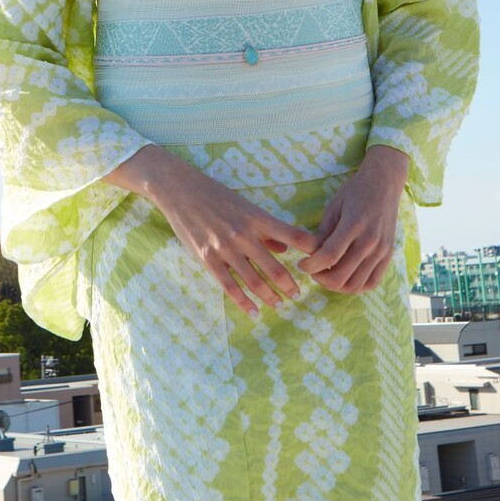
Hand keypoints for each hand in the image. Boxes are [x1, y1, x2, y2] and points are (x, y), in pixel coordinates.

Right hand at [105, 146, 318, 316]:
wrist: (180, 189)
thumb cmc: (216, 196)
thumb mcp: (245, 206)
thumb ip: (267, 228)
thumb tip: (286, 248)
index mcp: (257, 218)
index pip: (294, 236)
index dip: (311, 251)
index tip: (320, 262)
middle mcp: (244, 234)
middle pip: (276, 267)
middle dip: (289, 285)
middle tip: (297, 294)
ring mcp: (224, 248)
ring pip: (254, 280)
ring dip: (270, 296)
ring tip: (279, 304)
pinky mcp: (207, 258)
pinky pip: (229, 286)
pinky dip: (243, 302)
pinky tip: (253, 311)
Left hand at [300, 146, 408, 294]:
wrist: (384, 182)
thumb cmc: (355, 191)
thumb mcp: (333, 207)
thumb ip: (323, 233)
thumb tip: (309, 255)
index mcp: (353, 224)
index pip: (328, 256)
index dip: (310, 265)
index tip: (302, 264)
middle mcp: (370, 241)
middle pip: (340, 276)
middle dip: (320, 278)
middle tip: (312, 270)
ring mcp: (381, 250)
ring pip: (355, 285)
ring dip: (336, 286)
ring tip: (326, 274)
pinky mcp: (388, 255)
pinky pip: (372, 283)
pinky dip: (355, 286)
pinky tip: (344, 277)